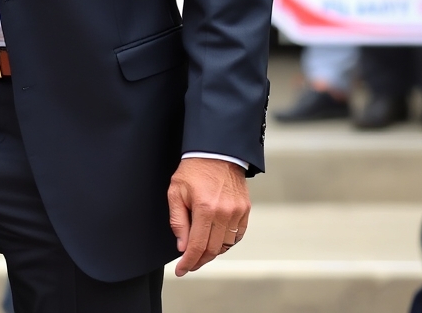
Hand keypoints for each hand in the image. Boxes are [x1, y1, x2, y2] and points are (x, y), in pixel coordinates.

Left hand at [168, 157, 249, 275]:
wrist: (216, 151)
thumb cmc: (193, 169)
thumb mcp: (176, 191)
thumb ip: (178, 221)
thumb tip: (182, 246)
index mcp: (205, 208)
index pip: (196, 245)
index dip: (188, 262)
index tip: (181, 270)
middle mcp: (224, 213)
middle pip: (212, 249)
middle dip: (199, 260)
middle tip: (189, 264)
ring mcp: (237, 213)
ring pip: (225, 245)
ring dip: (212, 253)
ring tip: (200, 253)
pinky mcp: (245, 210)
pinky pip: (237, 236)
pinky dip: (226, 243)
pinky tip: (215, 241)